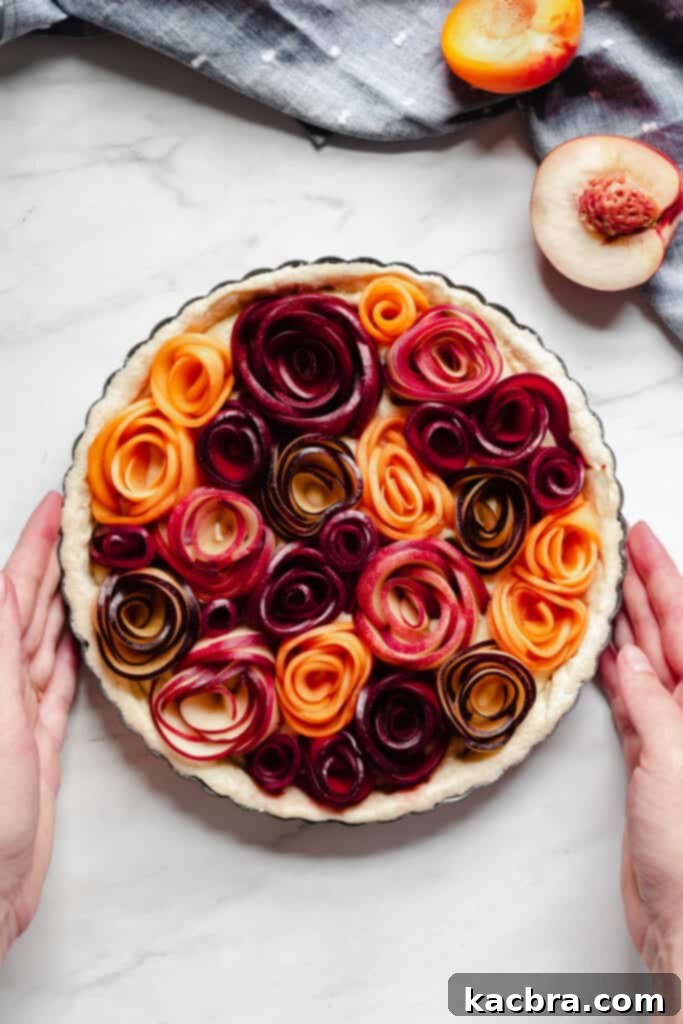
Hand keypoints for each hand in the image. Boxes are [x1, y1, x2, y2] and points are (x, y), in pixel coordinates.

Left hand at [0, 492, 78, 961]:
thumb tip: (5, 586)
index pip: (11, 592)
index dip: (32, 544)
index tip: (54, 505)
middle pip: (30, 608)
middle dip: (52, 563)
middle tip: (80, 525)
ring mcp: (18, 713)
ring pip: (47, 642)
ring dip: (66, 604)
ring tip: (88, 570)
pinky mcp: (38, 743)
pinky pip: (61, 685)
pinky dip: (75, 656)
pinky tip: (86, 640)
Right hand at [599, 522, 682, 974]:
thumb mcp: (674, 764)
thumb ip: (653, 706)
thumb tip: (630, 660)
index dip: (665, 576)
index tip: (642, 538)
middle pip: (670, 635)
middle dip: (647, 588)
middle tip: (621, 547)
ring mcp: (673, 733)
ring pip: (647, 662)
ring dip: (628, 625)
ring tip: (607, 587)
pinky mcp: (650, 758)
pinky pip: (631, 699)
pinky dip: (615, 672)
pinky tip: (604, 651)